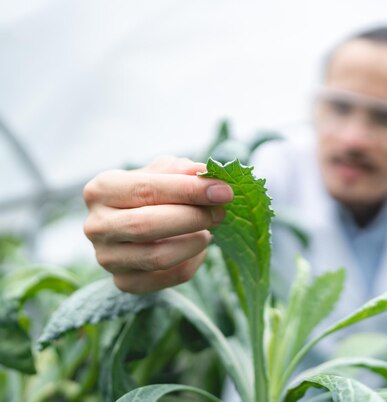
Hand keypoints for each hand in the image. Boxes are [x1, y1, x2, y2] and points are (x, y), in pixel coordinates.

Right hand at [83, 156, 232, 293]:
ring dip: (194, 242)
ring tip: (208, 230)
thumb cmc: (153, 192)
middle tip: (220, 212)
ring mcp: (107, 258)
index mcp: (102, 190)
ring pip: (158, 257)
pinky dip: (192, 262)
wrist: (137, 225)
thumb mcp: (164, 172)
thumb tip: (204, 173)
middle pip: (147, 225)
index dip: (188, 190)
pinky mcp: (124, 283)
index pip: (146, 190)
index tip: (223, 192)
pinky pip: (168, 277)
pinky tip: (197, 248)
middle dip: (192, 218)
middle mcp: (96, 226)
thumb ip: (182, 170)